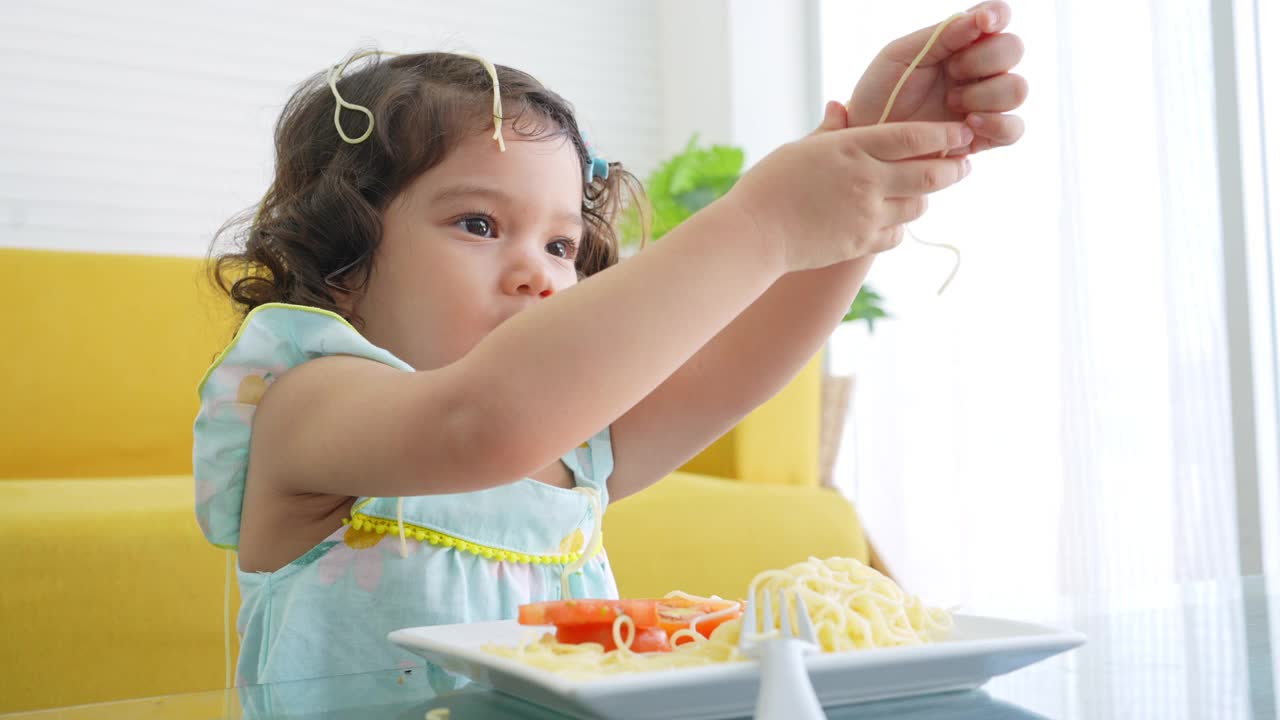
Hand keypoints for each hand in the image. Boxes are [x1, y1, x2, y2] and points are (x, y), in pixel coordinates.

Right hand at [725, 104, 973, 272]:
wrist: (753, 234)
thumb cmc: (769, 186)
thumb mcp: (800, 148)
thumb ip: (830, 130)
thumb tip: (842, 106)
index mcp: (852, 148)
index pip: (913, 137)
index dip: (944, 135)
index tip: (961, 133)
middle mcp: (866, 180)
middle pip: (930, 174)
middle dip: (954, 168)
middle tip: (964, 164)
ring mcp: (866, 214)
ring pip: (918, 206)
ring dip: (925, 198)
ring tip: (923, 192)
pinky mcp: (860, 243)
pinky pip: (897, 234)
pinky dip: (900, 227)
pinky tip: (890, 220)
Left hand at [846, 1, 1026, 153]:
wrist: (869, 135)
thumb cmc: (880, 92)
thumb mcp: (901, 54)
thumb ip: (941, 35)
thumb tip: (980, 18)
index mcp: (961, 42)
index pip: (997, 17)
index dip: (998, 15)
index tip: (983, 23)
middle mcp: (980, 70)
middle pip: (1013, 49)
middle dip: (984, 58)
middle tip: (951, 71)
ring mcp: (985, 103)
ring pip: (1018, 89)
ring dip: (985, 94)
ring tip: (951, 102)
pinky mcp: (985, 136)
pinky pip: (1014, 129)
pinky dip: (997, 124)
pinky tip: (968, 124)